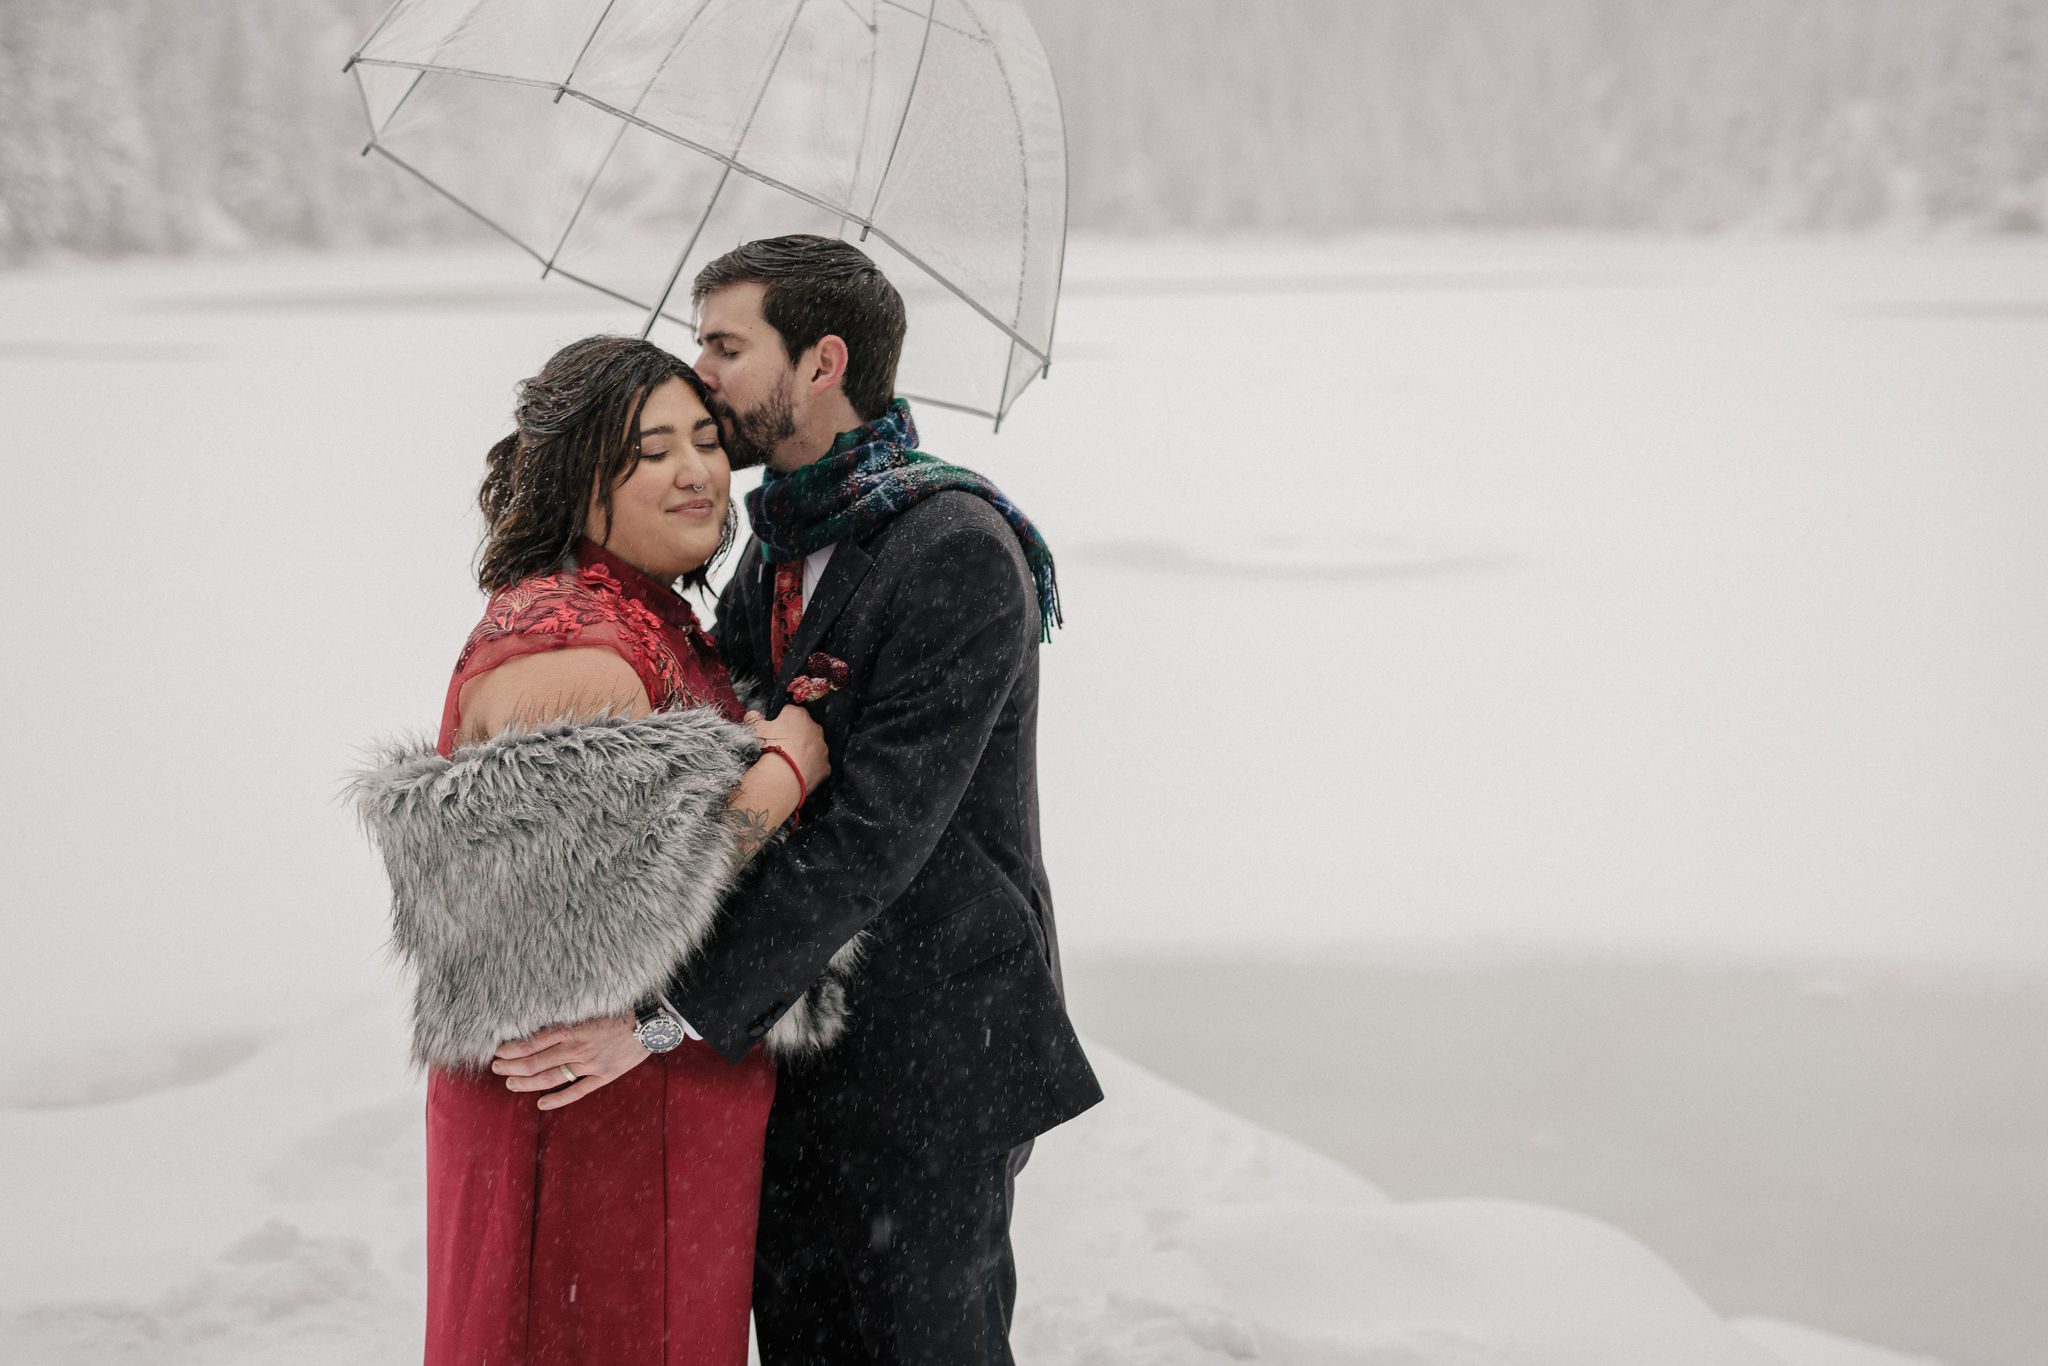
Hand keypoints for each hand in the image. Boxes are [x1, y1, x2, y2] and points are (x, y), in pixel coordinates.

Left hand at [491, 1014, 649, 1109]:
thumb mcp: (590, 1004)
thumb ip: (566, 1013)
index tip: (497, 1050)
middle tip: (496, 1067)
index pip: (532, 1042)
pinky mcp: (603, 1075)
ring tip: (509, 1083)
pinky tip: (541, 1103)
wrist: (652, 1021)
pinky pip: (576, 1091)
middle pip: (535, 1062)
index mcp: (572, 1027)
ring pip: (551, 1078)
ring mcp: (590, 1064)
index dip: (511, 1049)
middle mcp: (578, 1047)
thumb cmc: (621, 1007)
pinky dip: (557, 1099)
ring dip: (526, 1082)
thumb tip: (537, 1017)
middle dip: (511, 1066)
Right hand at [748, 706, 829, 791]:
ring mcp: (822, 748)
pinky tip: (798, 772)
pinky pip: (817, 765)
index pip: (789, 712)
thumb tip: (752, 715)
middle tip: (781, 746)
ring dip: (803, 752)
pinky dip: (809, 768)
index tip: (774, 729)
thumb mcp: (756, 728)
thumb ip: (754, 718)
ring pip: (813, 747)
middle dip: (794, 736)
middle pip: (804, 729)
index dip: (780, 721)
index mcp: (798, 715)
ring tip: (789, 761)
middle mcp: (814, 729)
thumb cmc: (770, 749)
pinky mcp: (824, 766)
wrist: (783, 775)